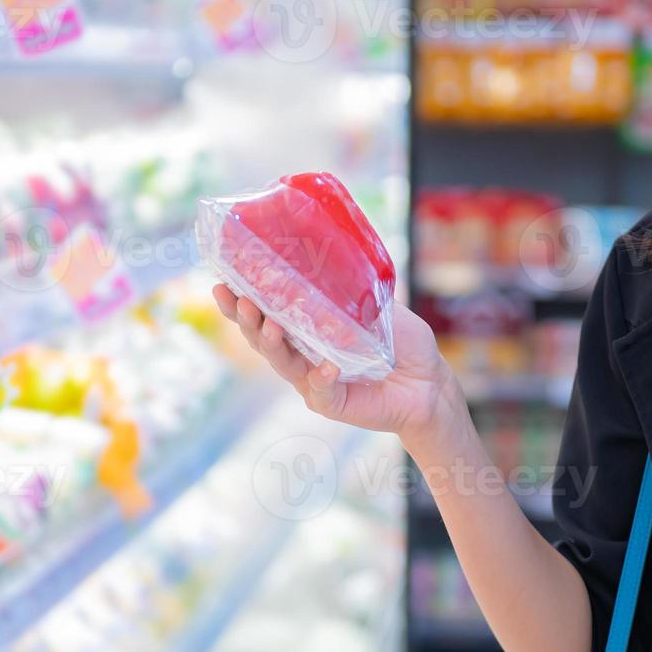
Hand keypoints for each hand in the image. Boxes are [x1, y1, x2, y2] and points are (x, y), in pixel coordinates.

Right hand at [212, 284, 466, 447]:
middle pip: (262, 339)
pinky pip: (322, 391)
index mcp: (304, 330)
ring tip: (269, 323)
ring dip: (272, 343)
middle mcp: (301, 356)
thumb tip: (326, 249)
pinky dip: (322, 378)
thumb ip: (350, 285)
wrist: (429, 380)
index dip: (240, 300)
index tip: (222, 279)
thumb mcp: (374, 303)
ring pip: (283, 364)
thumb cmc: (400, 343)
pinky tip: (326, 366)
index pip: (265, 314)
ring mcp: (313, 381)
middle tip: (239, 298)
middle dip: (246, 319)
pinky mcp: (333, 402)